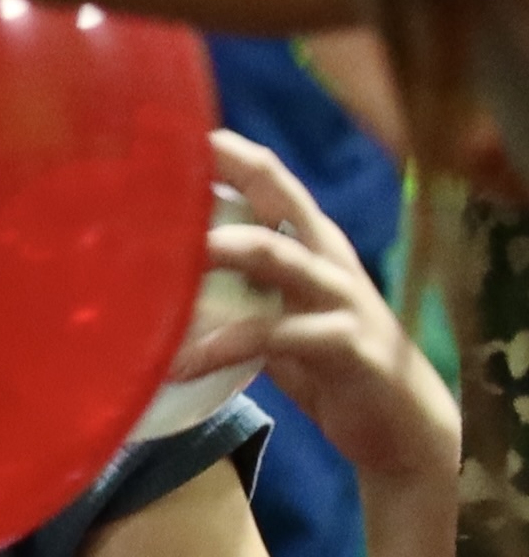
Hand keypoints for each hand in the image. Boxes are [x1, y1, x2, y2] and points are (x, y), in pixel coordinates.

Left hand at [173, 129, 454, 496]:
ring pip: (276, 255)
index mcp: (311, 243)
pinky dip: (221, 347)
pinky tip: (179, 362)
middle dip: (226, 172)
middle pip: (280, 196)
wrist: (402, 425)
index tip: (165, 130)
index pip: (271, 179)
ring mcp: (340, 298)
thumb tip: (155, 271)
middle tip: (157, 169)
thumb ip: (234, 287)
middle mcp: (327, 258)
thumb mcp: (278, 315)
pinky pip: (274, 337)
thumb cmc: (328, 363)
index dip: (225, 150)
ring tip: (158, 259)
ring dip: (217, 249)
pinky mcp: (345, 345)